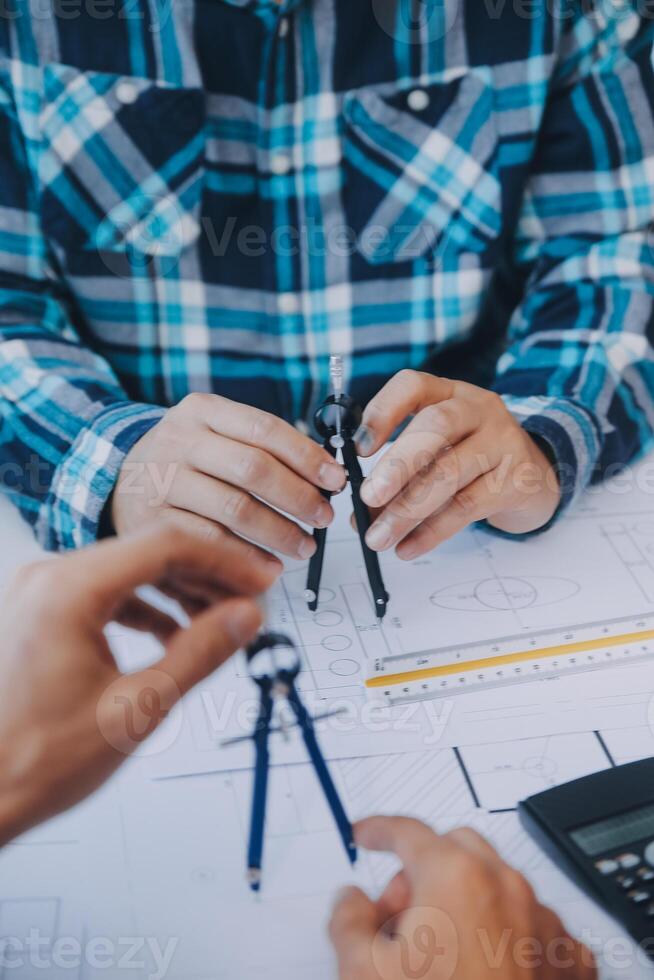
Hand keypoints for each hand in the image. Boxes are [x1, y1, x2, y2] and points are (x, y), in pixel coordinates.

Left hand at [0, 525, 277, 845]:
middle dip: (206, 575)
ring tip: (219, 620)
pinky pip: (104, 592)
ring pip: (128, 570)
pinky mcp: (39, 613)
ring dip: (178, 590)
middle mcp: (47, 579)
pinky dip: (145, 606)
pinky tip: (173, 634)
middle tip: (250, 600)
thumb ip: (198, 654)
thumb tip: (245, 617)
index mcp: (67, 590)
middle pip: (147, 551)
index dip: (225, 561)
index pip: (166, 546)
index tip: (261, 581)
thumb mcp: (136, 708)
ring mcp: (39, 594)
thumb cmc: (33, 761)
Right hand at [111, 394, 346, 583]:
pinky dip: (246, 558)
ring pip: (234, 509)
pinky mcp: (153, 522)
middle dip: (298, 497)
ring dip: (279, 532)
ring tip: (304, 545)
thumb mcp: (217, 434)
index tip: (336, 479)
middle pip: (253, 469)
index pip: (265, 429)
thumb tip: (327, 475)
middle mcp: (179, 440)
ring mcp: (163, 481)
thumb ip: (265, 448)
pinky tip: (269, 566)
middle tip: (324, 516)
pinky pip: (211, 542)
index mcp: (202, 410)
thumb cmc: (188, 459)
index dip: (307, 457)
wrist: (120, 480)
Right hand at [330, 817, 595, 979]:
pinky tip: (487, 969)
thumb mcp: (362, 972)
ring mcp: (542, 921)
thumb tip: (353, 902)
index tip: (367, 835)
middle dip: (424, 870)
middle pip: (456, 849)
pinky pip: (533, 925)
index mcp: (455, 876)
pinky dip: (509, 934)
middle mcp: (505, 886)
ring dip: (467, 901)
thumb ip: (347, 920)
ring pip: (497, 884)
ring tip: (440, 954)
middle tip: (399, 916)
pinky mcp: (567, 958)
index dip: (378, 831)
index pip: (406, 831)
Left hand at [355, 371, 560, 558]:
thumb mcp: (438, 451)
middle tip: (368, 497)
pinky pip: (467, 507)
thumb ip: (399, 474)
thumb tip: (359, 514)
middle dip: (397, 464)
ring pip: (450, 473)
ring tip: (379, 537)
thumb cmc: (473, 461)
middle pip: (436, 425)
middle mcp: (480, 409)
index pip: (413, 385)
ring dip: (407, 510)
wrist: (536, 479)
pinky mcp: (518, 480)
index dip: (382, 412)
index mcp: (450, 393)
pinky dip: (432, 531)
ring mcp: (504, 442)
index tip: (359, 449)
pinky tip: (408, 547)